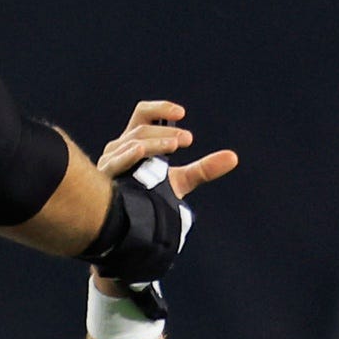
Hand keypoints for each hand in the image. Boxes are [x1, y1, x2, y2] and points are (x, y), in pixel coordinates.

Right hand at [88, 99, 239, 304]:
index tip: (182, 113)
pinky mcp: (105, 179)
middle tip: (188, 140)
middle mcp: (119, 148)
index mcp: (135, 143)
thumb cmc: (150, 200)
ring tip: (176, 145)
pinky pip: (117, 161)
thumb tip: (233, 157)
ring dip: (155, 141)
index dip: (160, 109)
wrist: (128, 229)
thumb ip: (204, 169)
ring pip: (132, 142)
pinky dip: (131, 154)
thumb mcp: (180, 182)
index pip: (143, 116)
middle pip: (141, 129)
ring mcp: (109, 163)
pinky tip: (143, 151)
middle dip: (165, 130)